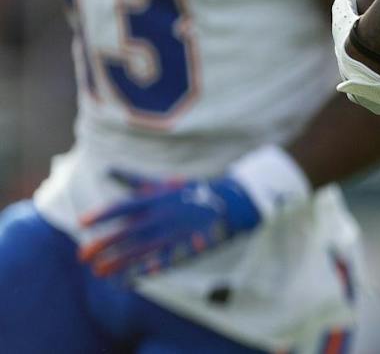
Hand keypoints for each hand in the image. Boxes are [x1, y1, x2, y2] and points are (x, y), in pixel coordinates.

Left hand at [80, 171, 260, 278]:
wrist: (229, 204)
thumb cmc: (191, 192)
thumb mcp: (164, 183)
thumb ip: (135, 179)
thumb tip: (107, 169)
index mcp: (158, 198)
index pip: (125, 205)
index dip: (103, 214)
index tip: (82, 222)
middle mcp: (163, 215)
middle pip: (127, 231)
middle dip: (103, 244)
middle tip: (82, 256)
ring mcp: (173, 233)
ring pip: (140, 250)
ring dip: (117, 262)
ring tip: (98, 271)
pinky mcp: (183, 249)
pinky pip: (160, 261)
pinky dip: (145, 269)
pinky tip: (129, 278)